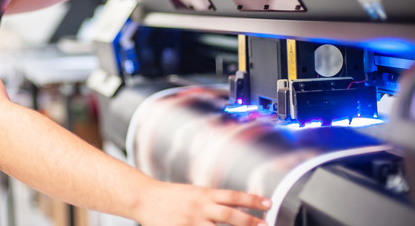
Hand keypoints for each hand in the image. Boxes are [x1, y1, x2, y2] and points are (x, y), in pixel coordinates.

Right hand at [136, 182, 270, 225]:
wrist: (144, 198)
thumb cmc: (171, 196)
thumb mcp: (194, 193)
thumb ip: (213, 200)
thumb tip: (236, 206)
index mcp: (204, 194)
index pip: (234, 196)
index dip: (253, 200)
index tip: (269, 204)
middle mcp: (200, 207)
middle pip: (230, 215)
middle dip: (250, 222)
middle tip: (267, 225)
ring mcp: (191, 221)